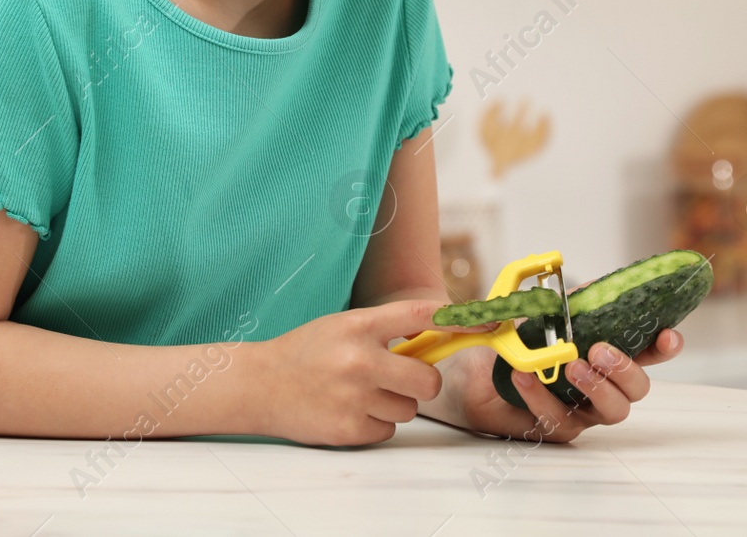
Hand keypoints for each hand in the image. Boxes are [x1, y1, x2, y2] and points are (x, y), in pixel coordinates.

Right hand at [249, 299, 491, 446]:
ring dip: (392, 404)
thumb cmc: (305, 352)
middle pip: (427, 381)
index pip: (419, 315)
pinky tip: (347, 410)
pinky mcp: (349, 429)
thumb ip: (384, 332)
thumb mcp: (342, 327)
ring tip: (357, 393)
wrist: (258, 384)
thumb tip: (438, 339)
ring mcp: (354, 397)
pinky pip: (387, 430)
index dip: (459, 320)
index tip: (488, 323)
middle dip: (420, 383)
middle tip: (398, 378)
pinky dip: (374, 423)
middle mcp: (359, 360)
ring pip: (409, 409)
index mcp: (358, 326)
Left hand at [424, 327, 684, 442]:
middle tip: (599, 351)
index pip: (649, 354)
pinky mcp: (557, 428)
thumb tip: (593, 287)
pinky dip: (542, 395)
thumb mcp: (546, 315)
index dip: (664, 347)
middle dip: (625, 370)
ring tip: (571, 366)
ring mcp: (583, 411)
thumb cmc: (519, 345)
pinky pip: (558, 418)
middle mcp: (604, 387)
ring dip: (595, 387)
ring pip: (612, 411)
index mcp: (608, 356)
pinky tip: (526, 376)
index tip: (668, 336)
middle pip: (638, 390)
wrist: (477, 373)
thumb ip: (572, 304)